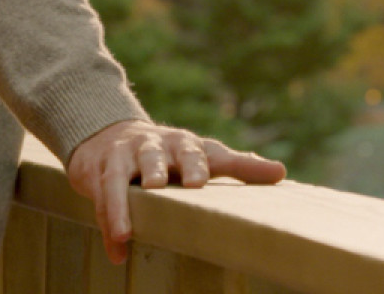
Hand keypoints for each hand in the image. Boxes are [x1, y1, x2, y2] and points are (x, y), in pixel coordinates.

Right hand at [66, 119, 286, 263]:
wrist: (109, 134)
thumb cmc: (168, 153)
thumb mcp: (203, 155)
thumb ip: (239, 165)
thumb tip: (281, 173)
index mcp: (185, 145)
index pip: (201, 152)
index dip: (206, 164)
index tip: (208, 180)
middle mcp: (156, 146)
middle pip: (159, 156)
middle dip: (162, 170)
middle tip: (174, 186)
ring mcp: (126, 156)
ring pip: (122, 176)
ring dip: (123, 204)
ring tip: (126, 231)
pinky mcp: (102, 170)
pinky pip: (104, 198)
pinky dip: (109, 224)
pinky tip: (117, 249)